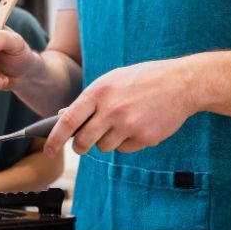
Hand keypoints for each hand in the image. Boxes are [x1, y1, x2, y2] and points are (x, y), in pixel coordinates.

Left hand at [44, 58, 198, 155]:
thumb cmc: (142, 80)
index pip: (68, 121)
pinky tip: (137, 126)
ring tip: (119, 124)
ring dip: (106, 142)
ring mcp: (129, 125)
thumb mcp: (111, 80)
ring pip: (104, 147)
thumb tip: (62, 116)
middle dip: (79, 147)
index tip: (48, 149)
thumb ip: (88, 99)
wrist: (183, 83)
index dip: (54, 138)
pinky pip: (124, 149)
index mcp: (99, 92)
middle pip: (83, 141)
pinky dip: (125, 143)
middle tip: (81, 145)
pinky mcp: (145, 138)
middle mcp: (112, 110)